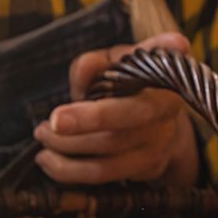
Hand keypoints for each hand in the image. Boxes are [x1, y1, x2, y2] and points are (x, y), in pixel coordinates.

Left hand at [35, 32, 199, 188]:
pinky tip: (48, 159)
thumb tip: (88, 66)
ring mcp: (159, 142)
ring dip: (66, 147)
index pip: (162, 60)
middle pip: (129, 116)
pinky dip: (68, 170)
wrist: (154, 128)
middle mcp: (167, 109)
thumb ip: (96, 64)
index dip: (165, 49)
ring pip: (109, 152)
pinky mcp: (147, 169)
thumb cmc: (126, 88)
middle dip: (88, 120)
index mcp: (162, 75)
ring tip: (42, 135)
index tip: (176, 42)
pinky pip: (102, 175)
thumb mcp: (112, 67)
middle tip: (51, 121)